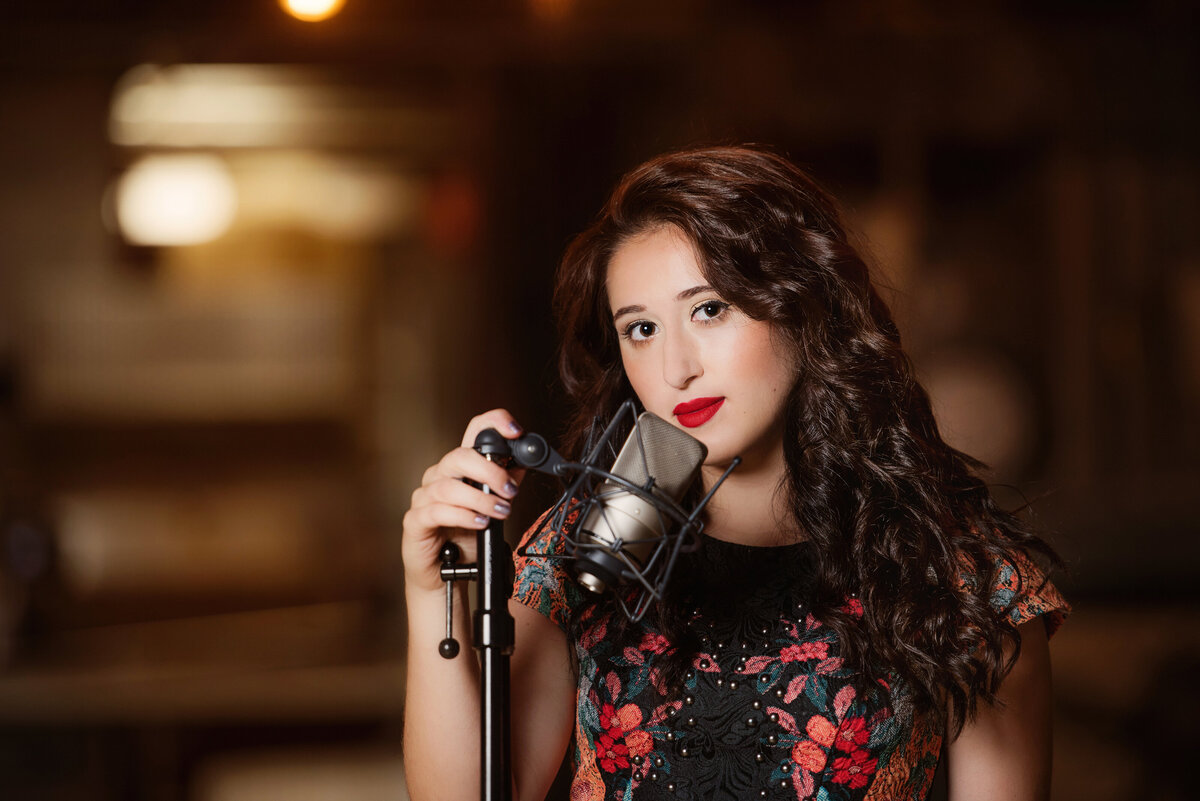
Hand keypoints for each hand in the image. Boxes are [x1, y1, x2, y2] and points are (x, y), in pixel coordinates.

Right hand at [402, 409, 525, 594]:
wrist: (447, 575)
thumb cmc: (467, 538)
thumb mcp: (494, 508)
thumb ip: (506, 484)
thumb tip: (524, 463)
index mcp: (459, 468)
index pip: (473, 431)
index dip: (494, 423)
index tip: (515, 430)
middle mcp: (438, 476)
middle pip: (458, 456)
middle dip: (489, 471)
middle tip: (510, 489)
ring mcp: (423, 497)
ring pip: (448, 487)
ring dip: (480, 499)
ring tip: (500, 512)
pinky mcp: (415, 521)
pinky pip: (437, 512)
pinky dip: (463, 516)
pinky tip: (479, 523)